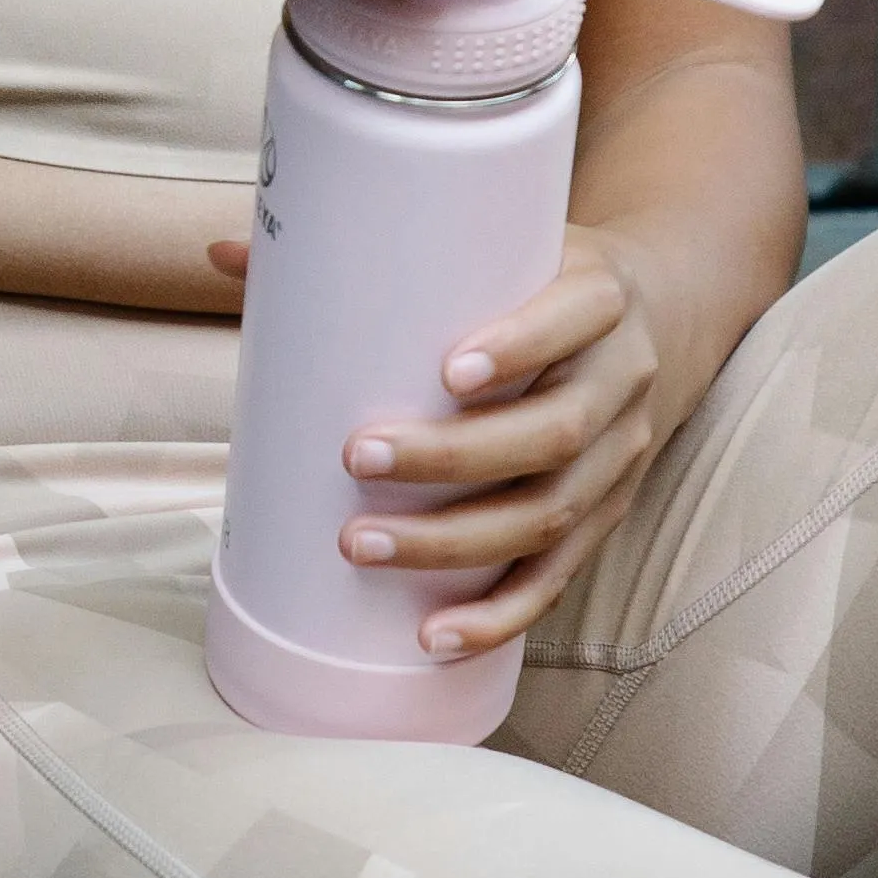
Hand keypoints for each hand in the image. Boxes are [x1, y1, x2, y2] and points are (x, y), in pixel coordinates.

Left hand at [198, 220, 672, 658]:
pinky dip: (497, 614)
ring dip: (454, 544)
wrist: (657, 314)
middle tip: (356, 458)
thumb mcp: (488, 243)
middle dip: (452, 457)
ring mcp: (620, 458)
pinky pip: (557, 578)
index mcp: (599, 296)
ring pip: (548, 513)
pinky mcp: (606, 516)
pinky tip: (434, 634)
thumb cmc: (534, 276)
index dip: (520, 346)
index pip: (573, 318)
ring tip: (360, 545)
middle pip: (552, 432)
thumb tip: (220, 255)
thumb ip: (366, 251)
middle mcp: (622, 379)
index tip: (447, 370)